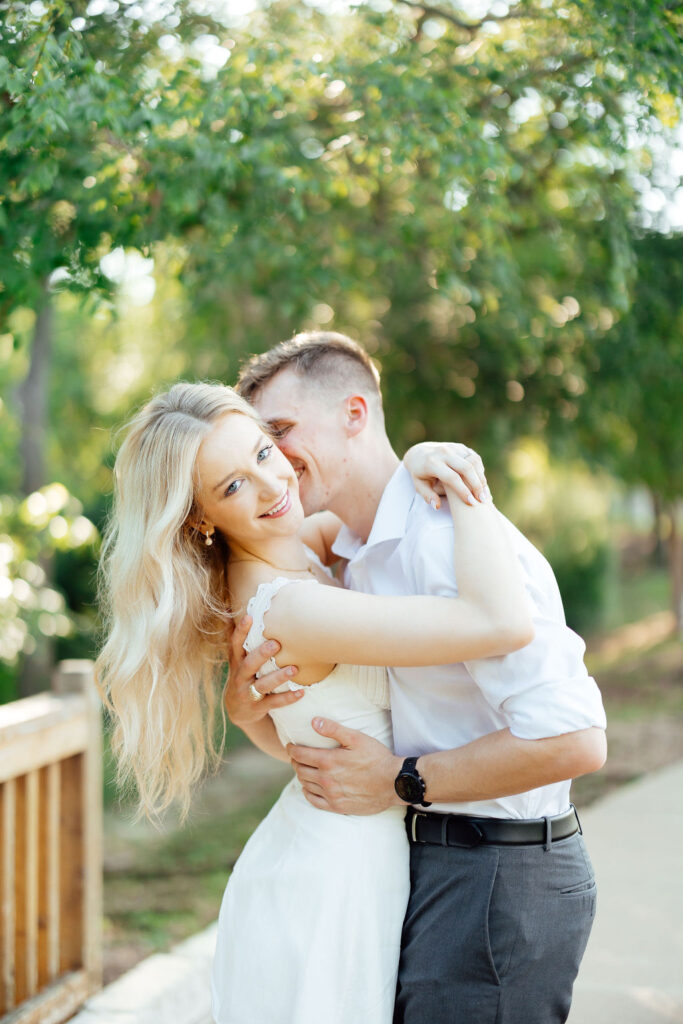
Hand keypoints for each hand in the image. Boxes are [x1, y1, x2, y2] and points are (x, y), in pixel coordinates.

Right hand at [223, 614, 302, 727]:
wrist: (238, 711)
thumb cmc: (243, 675)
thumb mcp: (237, 658)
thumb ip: (237, 636)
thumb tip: (232, 606)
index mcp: (237, 661)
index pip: (235, 644)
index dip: (241, 631)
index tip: (250, 616)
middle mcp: (240, 676)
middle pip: (249, 664)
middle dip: (261, 654)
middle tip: (276, 643)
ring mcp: (248, 693)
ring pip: (263, 685)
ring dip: (278, 677)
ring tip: (294, 668)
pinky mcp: (258, 707)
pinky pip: (274, 703)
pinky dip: (288, 698)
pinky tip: (301, 692)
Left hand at [287, 718, 402, 814]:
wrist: (393, 783)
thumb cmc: (377, 758)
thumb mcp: (357, 738)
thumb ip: (333, 729)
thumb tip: (313, 722)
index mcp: (328, 761)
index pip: (299, 755)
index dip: (292, 749)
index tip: (290, 746)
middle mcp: (326, 780)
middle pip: (300, 770)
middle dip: (295, 761)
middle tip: (297, 756)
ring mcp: (331, 795)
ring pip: (305, 785)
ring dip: (301, 775)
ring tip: (304, 769)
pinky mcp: (338, 806)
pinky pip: (314, 801)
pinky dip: (308, 793)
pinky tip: (310, 788)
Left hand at [403, 441, 490, 507]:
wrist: (419, 453)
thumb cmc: (419, 474)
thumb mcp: (419, 485)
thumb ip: (427, 496)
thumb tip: (437, 506)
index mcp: (431, 463)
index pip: (451, 477)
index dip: (463, 490)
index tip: (471, 503)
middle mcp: (443, 453)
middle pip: (466, 468)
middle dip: (476, 485)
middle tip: (483, 500)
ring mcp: (453, 448)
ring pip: (473, 461)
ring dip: (481, 478)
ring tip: (485, 494)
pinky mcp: (460, 447)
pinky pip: (474, 458)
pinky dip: (480, 470)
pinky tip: (482, 483)